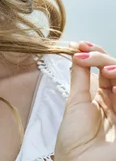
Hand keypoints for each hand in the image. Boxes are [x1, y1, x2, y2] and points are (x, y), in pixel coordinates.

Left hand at [54, 42, 115, 159]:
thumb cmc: (75, 140)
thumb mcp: (75, 102)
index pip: (105, 67)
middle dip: (102, 56)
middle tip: (85, 55)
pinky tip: (115, 85)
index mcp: (103, 97)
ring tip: (103, 69)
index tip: (79, 45)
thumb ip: (80, 77)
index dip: (94, 53)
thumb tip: (77, 53)